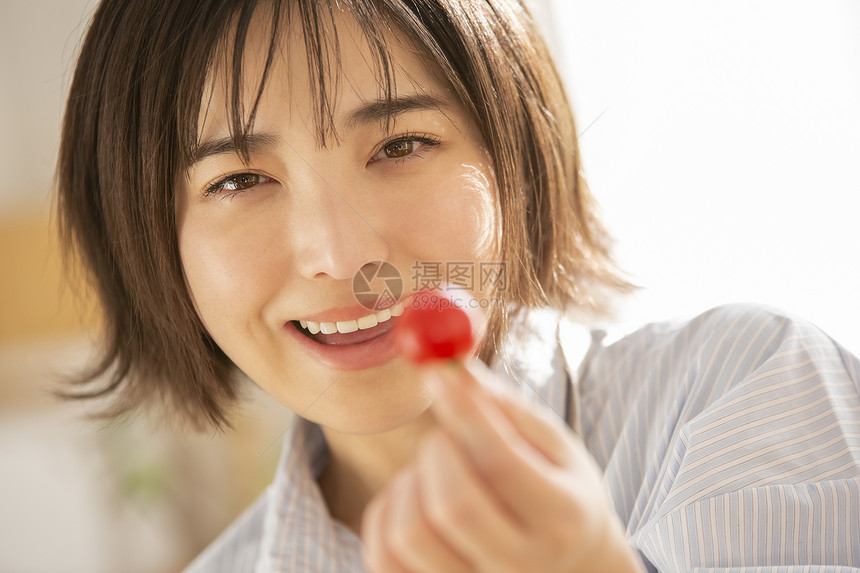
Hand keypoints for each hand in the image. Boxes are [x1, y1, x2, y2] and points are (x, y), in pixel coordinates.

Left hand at [360, 360, 644, 572]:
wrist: (567, 570)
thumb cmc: (556, 493)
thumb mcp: (553, 447)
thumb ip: (504, 408)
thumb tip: (447, 363)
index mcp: (564, 519)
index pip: (500, 464)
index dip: (462, 412)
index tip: (438, 373)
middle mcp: (522, 569)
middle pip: (452, 505)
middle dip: (438, 450)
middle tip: (445, 433)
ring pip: (410, 530)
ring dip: (413, 481)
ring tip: (440, 472)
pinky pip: (383, 551)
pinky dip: (389, 510)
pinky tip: (418, 499)